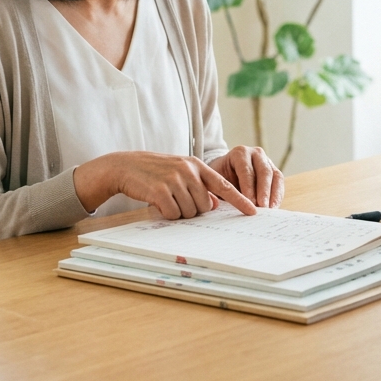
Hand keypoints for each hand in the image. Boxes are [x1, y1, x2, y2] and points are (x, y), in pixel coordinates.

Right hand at [73, 151, 256, 218]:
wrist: (126, 166)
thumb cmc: (156, 172)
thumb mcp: (181, 173)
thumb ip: (200, 186)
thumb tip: (215, 205)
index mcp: (197, 166)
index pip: (224, 185)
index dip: (240, 200)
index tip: (253, 211)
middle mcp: (189, 171)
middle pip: (206, 206)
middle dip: (194, 210)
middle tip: (178, 200)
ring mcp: (174, 179)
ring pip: (190, 212)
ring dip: (179, 212)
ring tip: (167, 199)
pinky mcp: (160, 190)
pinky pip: (173, 214)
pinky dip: (167, 214)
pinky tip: (158, 203)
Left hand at [208, 146, 284, 208]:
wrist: (225, 170)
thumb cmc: (219, 176)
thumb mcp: (214, 179)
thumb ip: (219, 188)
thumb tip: (219, 204)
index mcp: (239, 153)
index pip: (246, 170)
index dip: (248, 186)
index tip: (249, 202)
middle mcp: (256, 154)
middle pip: (264, 171)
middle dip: (264, 191)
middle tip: (262, 206)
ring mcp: (267, 161)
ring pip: (275, 176)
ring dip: (273, 194)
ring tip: (270, 209)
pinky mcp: (274, 170)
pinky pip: (279, 182)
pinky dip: (278, 195)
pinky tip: (274, 207)